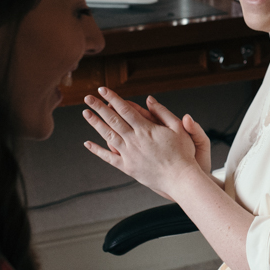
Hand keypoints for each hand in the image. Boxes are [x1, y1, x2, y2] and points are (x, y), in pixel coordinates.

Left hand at [82, 87, 203, 198]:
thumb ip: (163, 112)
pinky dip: (97, 150)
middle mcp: (134, 140)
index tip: (103, 90)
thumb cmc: (183, 154)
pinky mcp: (128, 167)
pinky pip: (109, 158)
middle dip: (99, 107)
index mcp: (146, 129)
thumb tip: (149, 99)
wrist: (180, 179)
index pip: (125, 109)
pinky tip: (87, 143)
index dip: (113, 98)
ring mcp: (129, 154)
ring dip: (95, 124)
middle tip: (88, 98)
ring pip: (108, 136)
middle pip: (112, 120)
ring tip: (86, 113)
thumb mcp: (178, 128)